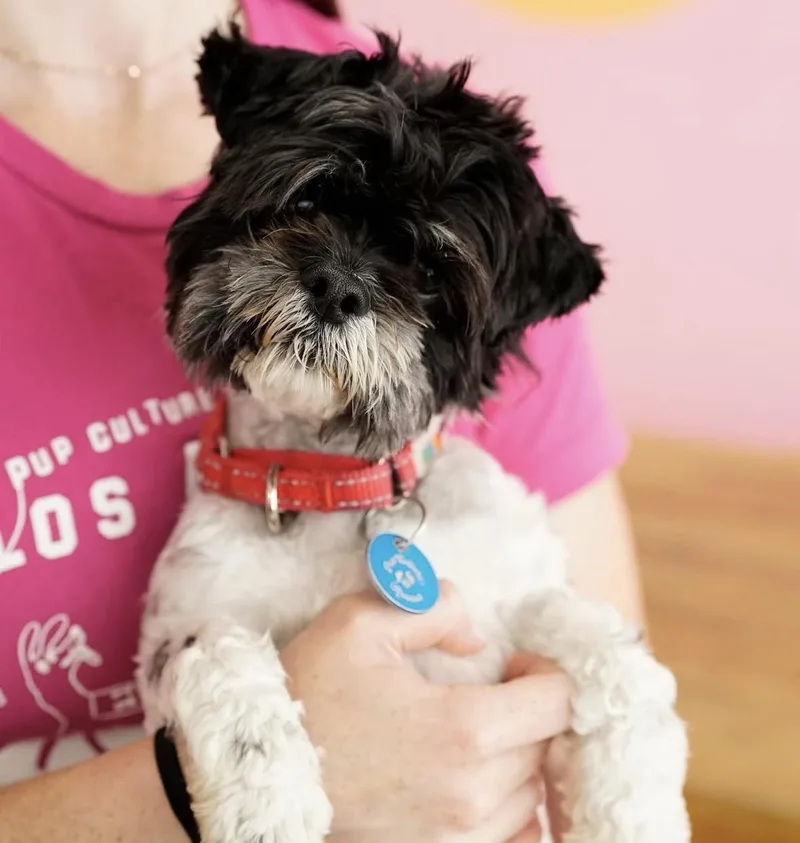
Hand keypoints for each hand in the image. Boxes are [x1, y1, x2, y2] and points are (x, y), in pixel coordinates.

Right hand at [280, 582, 571, 842]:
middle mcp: (470, 792)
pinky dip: (509, 805)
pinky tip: (479, 779)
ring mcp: (457, 836)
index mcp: (462, 729)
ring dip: (518, 757)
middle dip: (529, 709)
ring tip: (480, 732)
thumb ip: (433, 607)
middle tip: (494, 689)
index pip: (557, 703)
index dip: (546, 671)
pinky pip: (513, 836)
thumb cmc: (309, 694)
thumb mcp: (361, 623)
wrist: (261, 772)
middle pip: (545, 745)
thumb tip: (476, 638)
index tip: (515, 661)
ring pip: (532, 792)